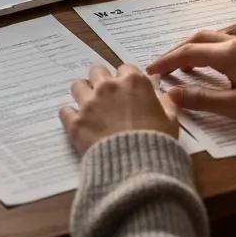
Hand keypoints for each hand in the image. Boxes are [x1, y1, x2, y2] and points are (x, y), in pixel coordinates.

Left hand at [59, 64, 178, 154]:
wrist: (137, 168)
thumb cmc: (158, 142)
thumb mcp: (171, 120)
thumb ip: (166, 102)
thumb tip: (163, 93)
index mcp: (133, 82)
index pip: (125, 68)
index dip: (126, 80)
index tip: (127, 90)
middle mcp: (108, 87)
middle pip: (97, 71)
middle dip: (101, 81)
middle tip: (106, 96)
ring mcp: (89, 104)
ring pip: (77, 86)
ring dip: (83, 93)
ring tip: (89, 106)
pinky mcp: (75, 123)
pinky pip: (65, 111)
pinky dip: (70, 116)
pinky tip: (78, 123)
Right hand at [145, 31, 235, 127]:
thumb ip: (202, 100)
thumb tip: (171, 94)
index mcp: (228, 54)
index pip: (187, 53)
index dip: (166, 62)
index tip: (150, 71)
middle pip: (198, 38)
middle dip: (176, 50)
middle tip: (162, 66)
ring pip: (213, 37)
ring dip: (193, 47)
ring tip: (182, 64)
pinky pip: (226, 40)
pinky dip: (209, 48)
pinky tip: (211, 62)